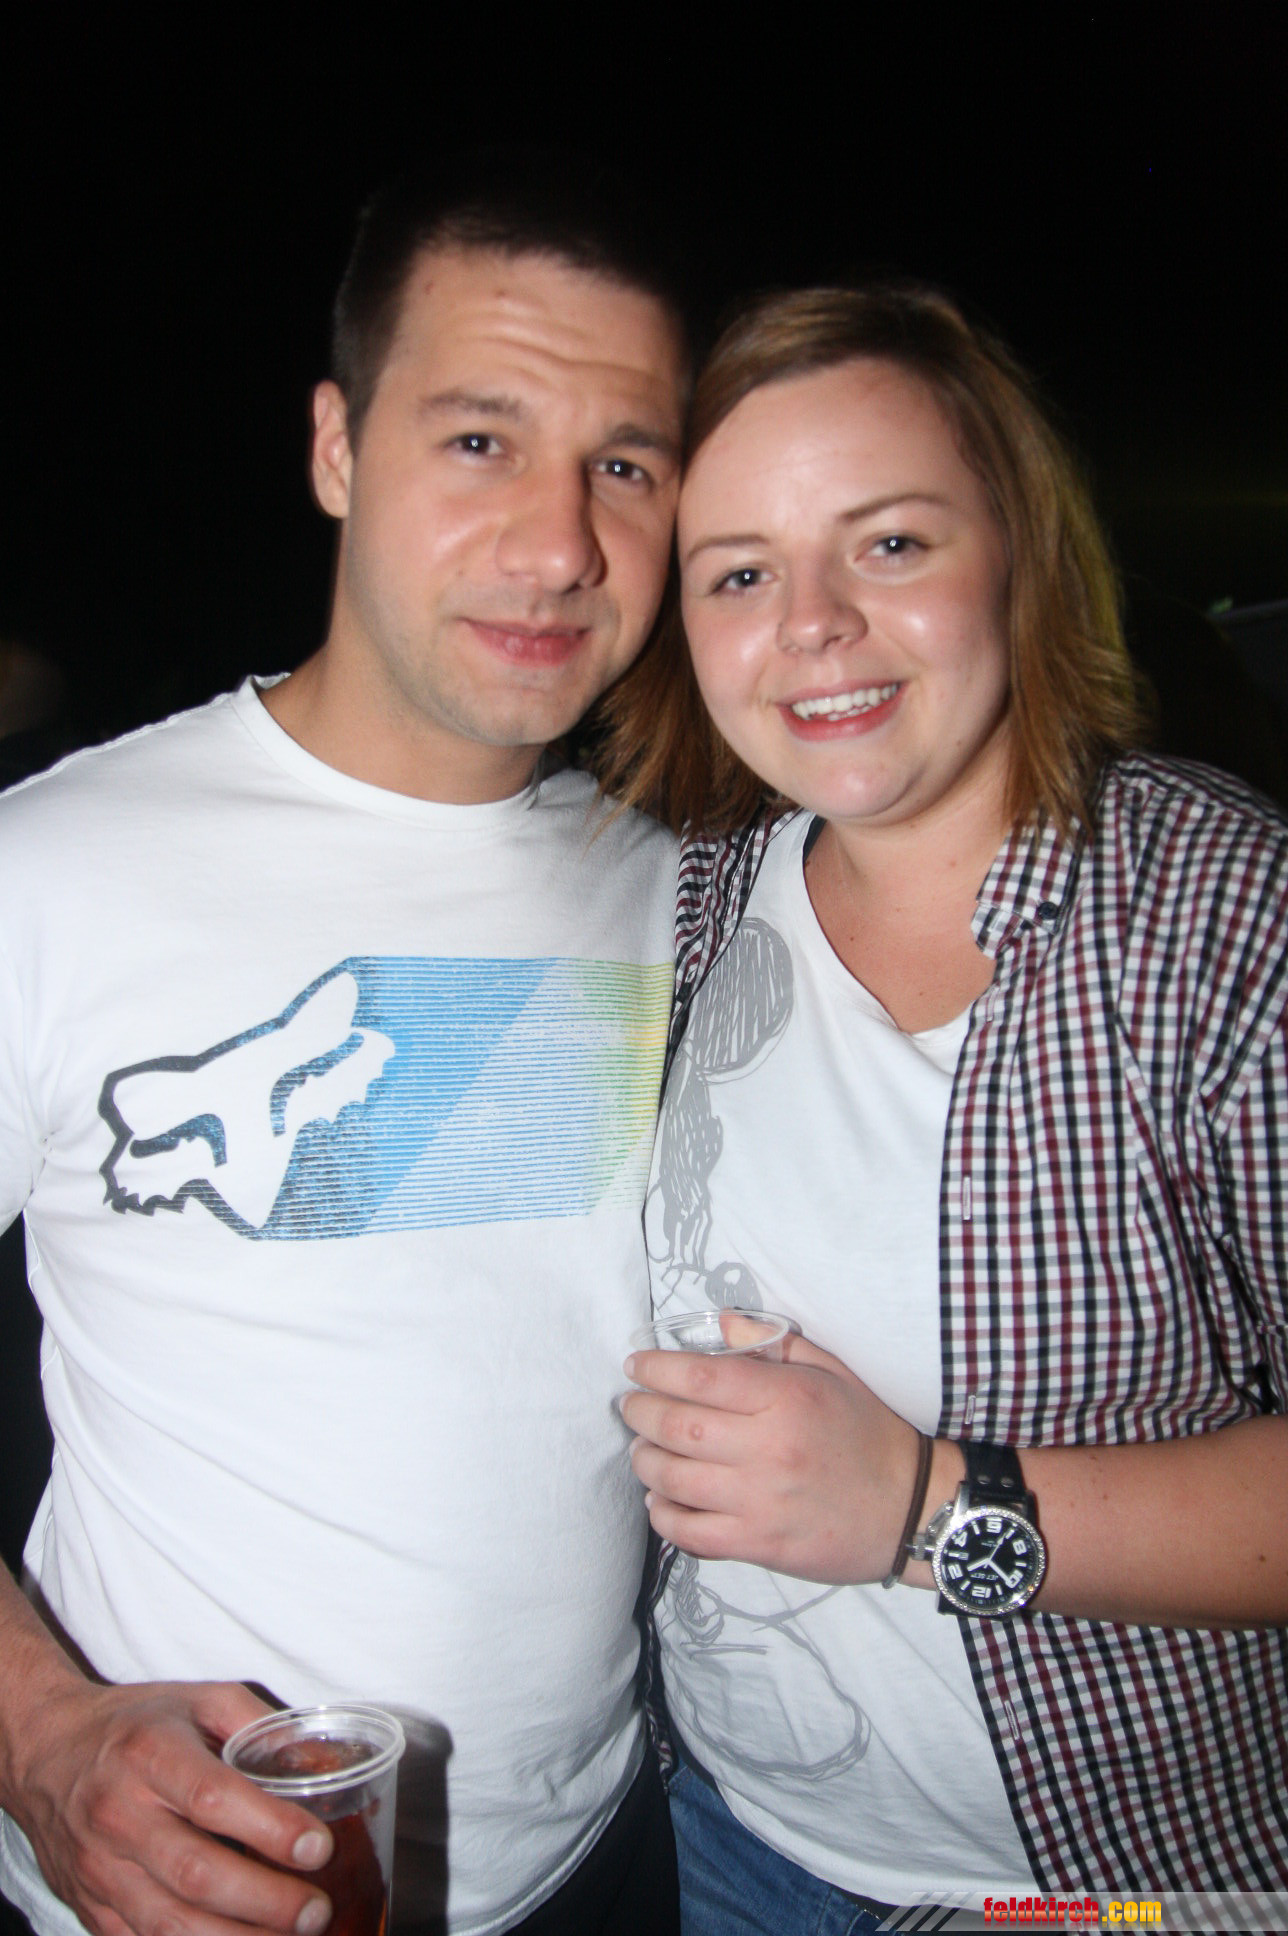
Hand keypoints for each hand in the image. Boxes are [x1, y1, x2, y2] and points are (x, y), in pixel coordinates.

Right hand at [9, 1677, 334, 1935]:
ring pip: (169, 1923)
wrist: (48, 1754)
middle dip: (265, 1901)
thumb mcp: (197, 1700)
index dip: (270, 1828)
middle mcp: (120, 1814)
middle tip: (316, 1911)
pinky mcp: (90, 1907)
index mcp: (151, 1754)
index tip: (318, 1847)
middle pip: (195, 1873)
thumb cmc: (135, 1726)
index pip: (213, 1798)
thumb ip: (255, 1723)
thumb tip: (314, 1761)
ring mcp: (100, 1868)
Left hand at [620, 1331, 921, 1583]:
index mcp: (787, 1399)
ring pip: (673, 1478)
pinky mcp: (758, 1544)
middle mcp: (768, 1448)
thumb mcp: (833, 1374)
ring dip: (643, 1460)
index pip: (700, 1377)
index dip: (656, 1368)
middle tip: (630, 1406)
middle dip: (639, 1412)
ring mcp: (760, 1501)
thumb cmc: (870, 1434)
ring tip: (640, 1449)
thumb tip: (723, 1324)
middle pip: (676, 1425)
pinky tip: (660, 1498)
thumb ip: (775, 1346)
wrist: (911, 1508)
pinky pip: (690, 1532)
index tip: (637, 1366)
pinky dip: (662, 1514)